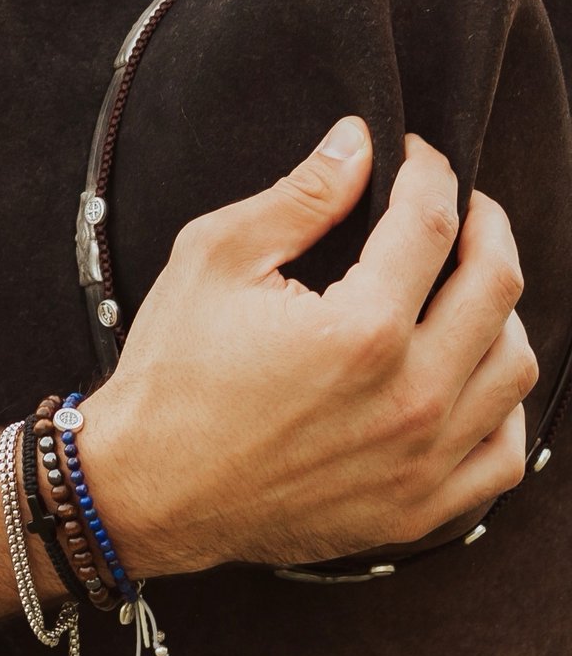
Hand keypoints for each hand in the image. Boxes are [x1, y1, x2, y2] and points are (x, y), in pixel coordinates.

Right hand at [82, 117, 537, 573]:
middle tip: (460, 209)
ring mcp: (417, 464)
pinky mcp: (411, 511)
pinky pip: (501, 456)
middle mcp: (408, 400)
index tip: (416, 161)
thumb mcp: (212, 262)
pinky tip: (467, 379)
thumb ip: (298, 198)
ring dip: (500, 313)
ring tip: (465, 291)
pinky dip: (501, 408)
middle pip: (496, 286)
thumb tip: (357, 144)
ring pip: (511, 368)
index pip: (432, 223)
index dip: (430, 174)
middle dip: (484, 226)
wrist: (145, 491)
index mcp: (361, 332)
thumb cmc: (169, 381)